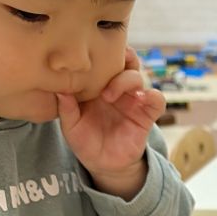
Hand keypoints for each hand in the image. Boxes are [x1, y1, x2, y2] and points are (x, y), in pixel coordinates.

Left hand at [58, 46, 165, 196]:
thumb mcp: (70, 126)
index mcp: (97, 84)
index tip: (87, 55)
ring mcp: (132, 100)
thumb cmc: (85, 141)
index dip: (101, 51)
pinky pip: (157, 100)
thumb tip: (59, 90)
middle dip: (120, 56)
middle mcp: (116, 88)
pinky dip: (153, 96)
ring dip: (126, 80)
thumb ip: (66, 109)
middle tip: (106, 66)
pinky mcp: (146, 115)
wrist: (103, 164)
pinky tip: (140, 100)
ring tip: (109, 95)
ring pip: (138, 76)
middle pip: (125, 60)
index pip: (104, 59)